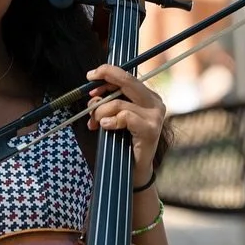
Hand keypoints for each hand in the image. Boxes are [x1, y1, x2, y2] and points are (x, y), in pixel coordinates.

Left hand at [85, 64, 166, 186]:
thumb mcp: (114, 117)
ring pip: (119, 102)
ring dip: (100, 112)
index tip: (91, 76)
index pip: (127, 77)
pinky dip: (110, 121)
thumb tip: (93, 94)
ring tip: (94, 124)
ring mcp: (155, 115)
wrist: (133, 171)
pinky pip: (124, 116)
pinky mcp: (151, 129)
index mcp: (148, 96)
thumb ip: (108, 103)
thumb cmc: (122, 142)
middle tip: (88, 88)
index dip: (108, 73)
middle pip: (127, 81)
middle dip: (104, 80)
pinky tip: (106, 126)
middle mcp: (155, 102)